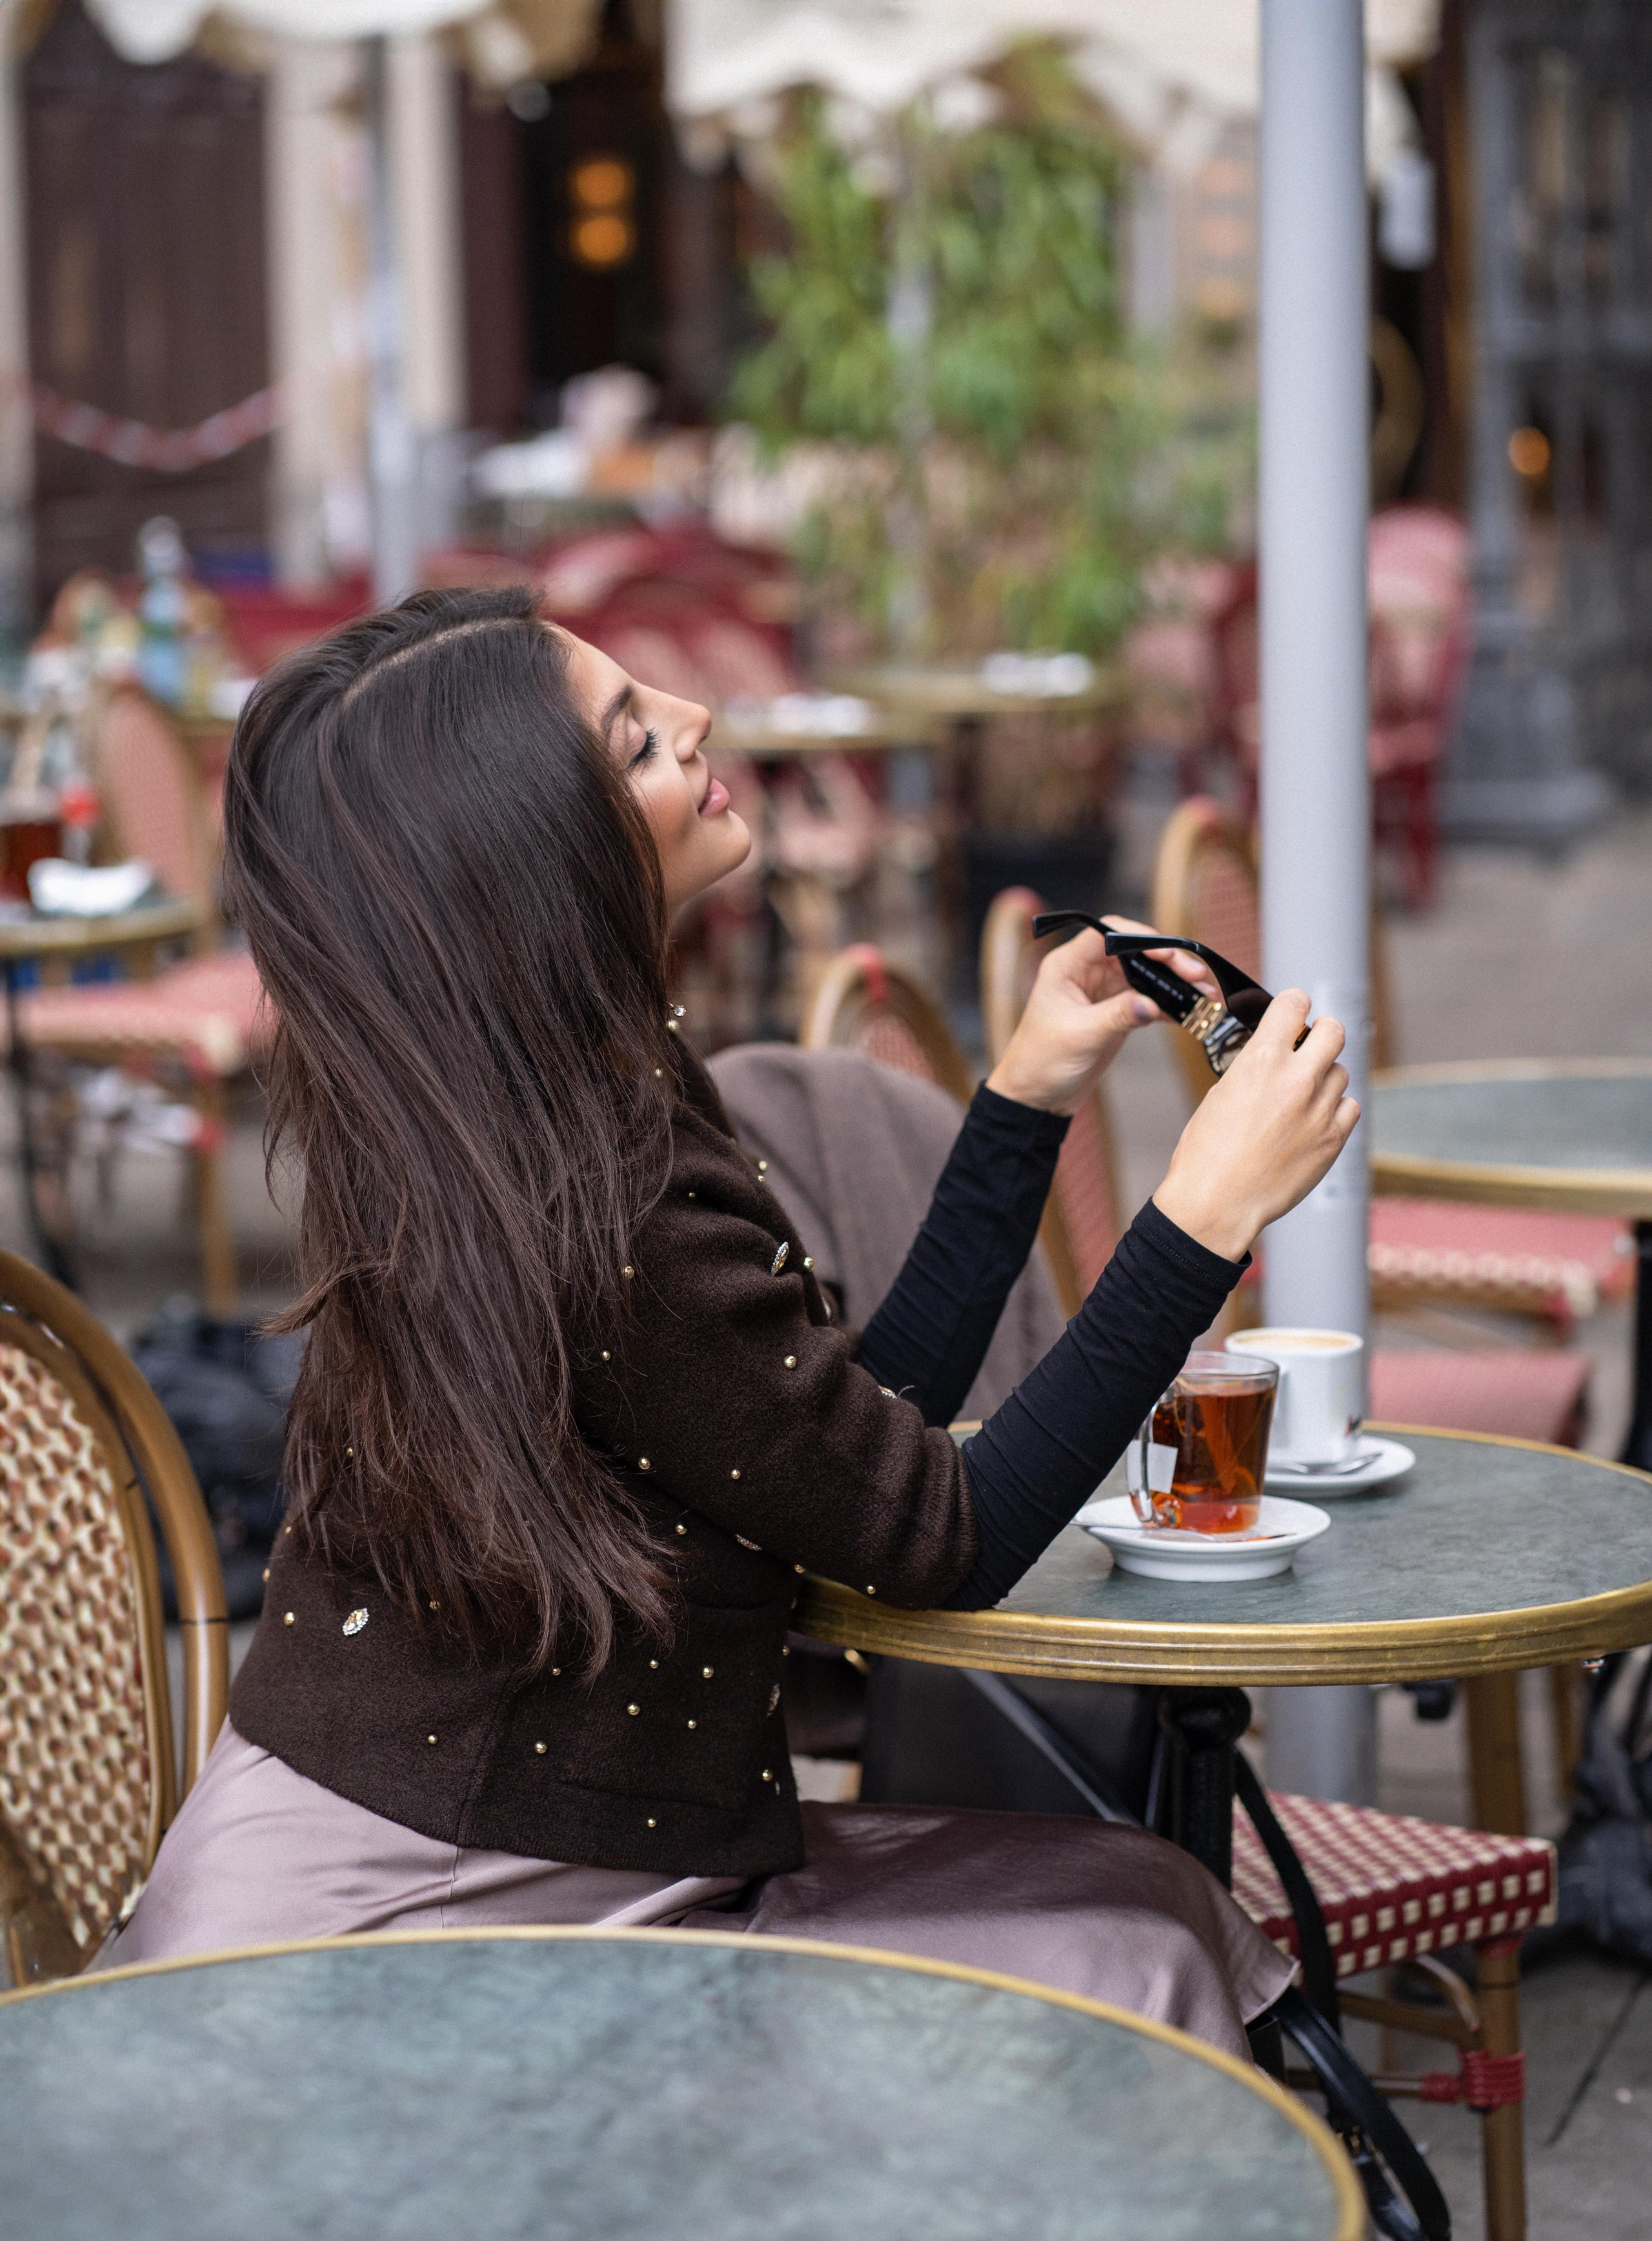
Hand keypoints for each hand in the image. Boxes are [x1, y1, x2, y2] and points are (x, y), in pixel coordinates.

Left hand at [984, 916, 1215, 1117]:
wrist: (1037, 1097)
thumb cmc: (1041, 1062)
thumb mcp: (1080, 1036)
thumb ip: (1117, 1016)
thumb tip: (1151, 1003)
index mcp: (1066, 966)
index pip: (1107, 934)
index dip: (1139, 937)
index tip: (1166, 953)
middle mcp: (1086, 972)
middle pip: (1133, 952)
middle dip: (1166, 960)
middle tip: (1195, 974)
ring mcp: (1103, 992)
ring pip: (1145, 975)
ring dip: (1174, 982)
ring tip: (1203, 993)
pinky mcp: (1116, 1012)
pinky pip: (1148, 999)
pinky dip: (1170, 1004)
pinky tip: (1190, 1011)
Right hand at [1152, 992, 1359, 1260]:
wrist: (1217, 1202)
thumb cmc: (1207, 1152)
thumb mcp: (1221, 1092)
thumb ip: (1255, 1066)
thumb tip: (1275, 1053)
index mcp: (1262, 1060)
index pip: (1294, 1003)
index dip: (1292, 1005)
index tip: (1291, 1015)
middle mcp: (1297, 1079)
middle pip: (1334, 1030)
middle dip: (1321, 1032)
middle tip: (1310, 1045)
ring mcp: (1320, 1110)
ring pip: (1341, 1071)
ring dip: (1324, 1076)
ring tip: (1300, 1097)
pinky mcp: (1333, 1139)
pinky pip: (1349, 1106)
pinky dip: (1335, 1108)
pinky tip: (1313, 1120)